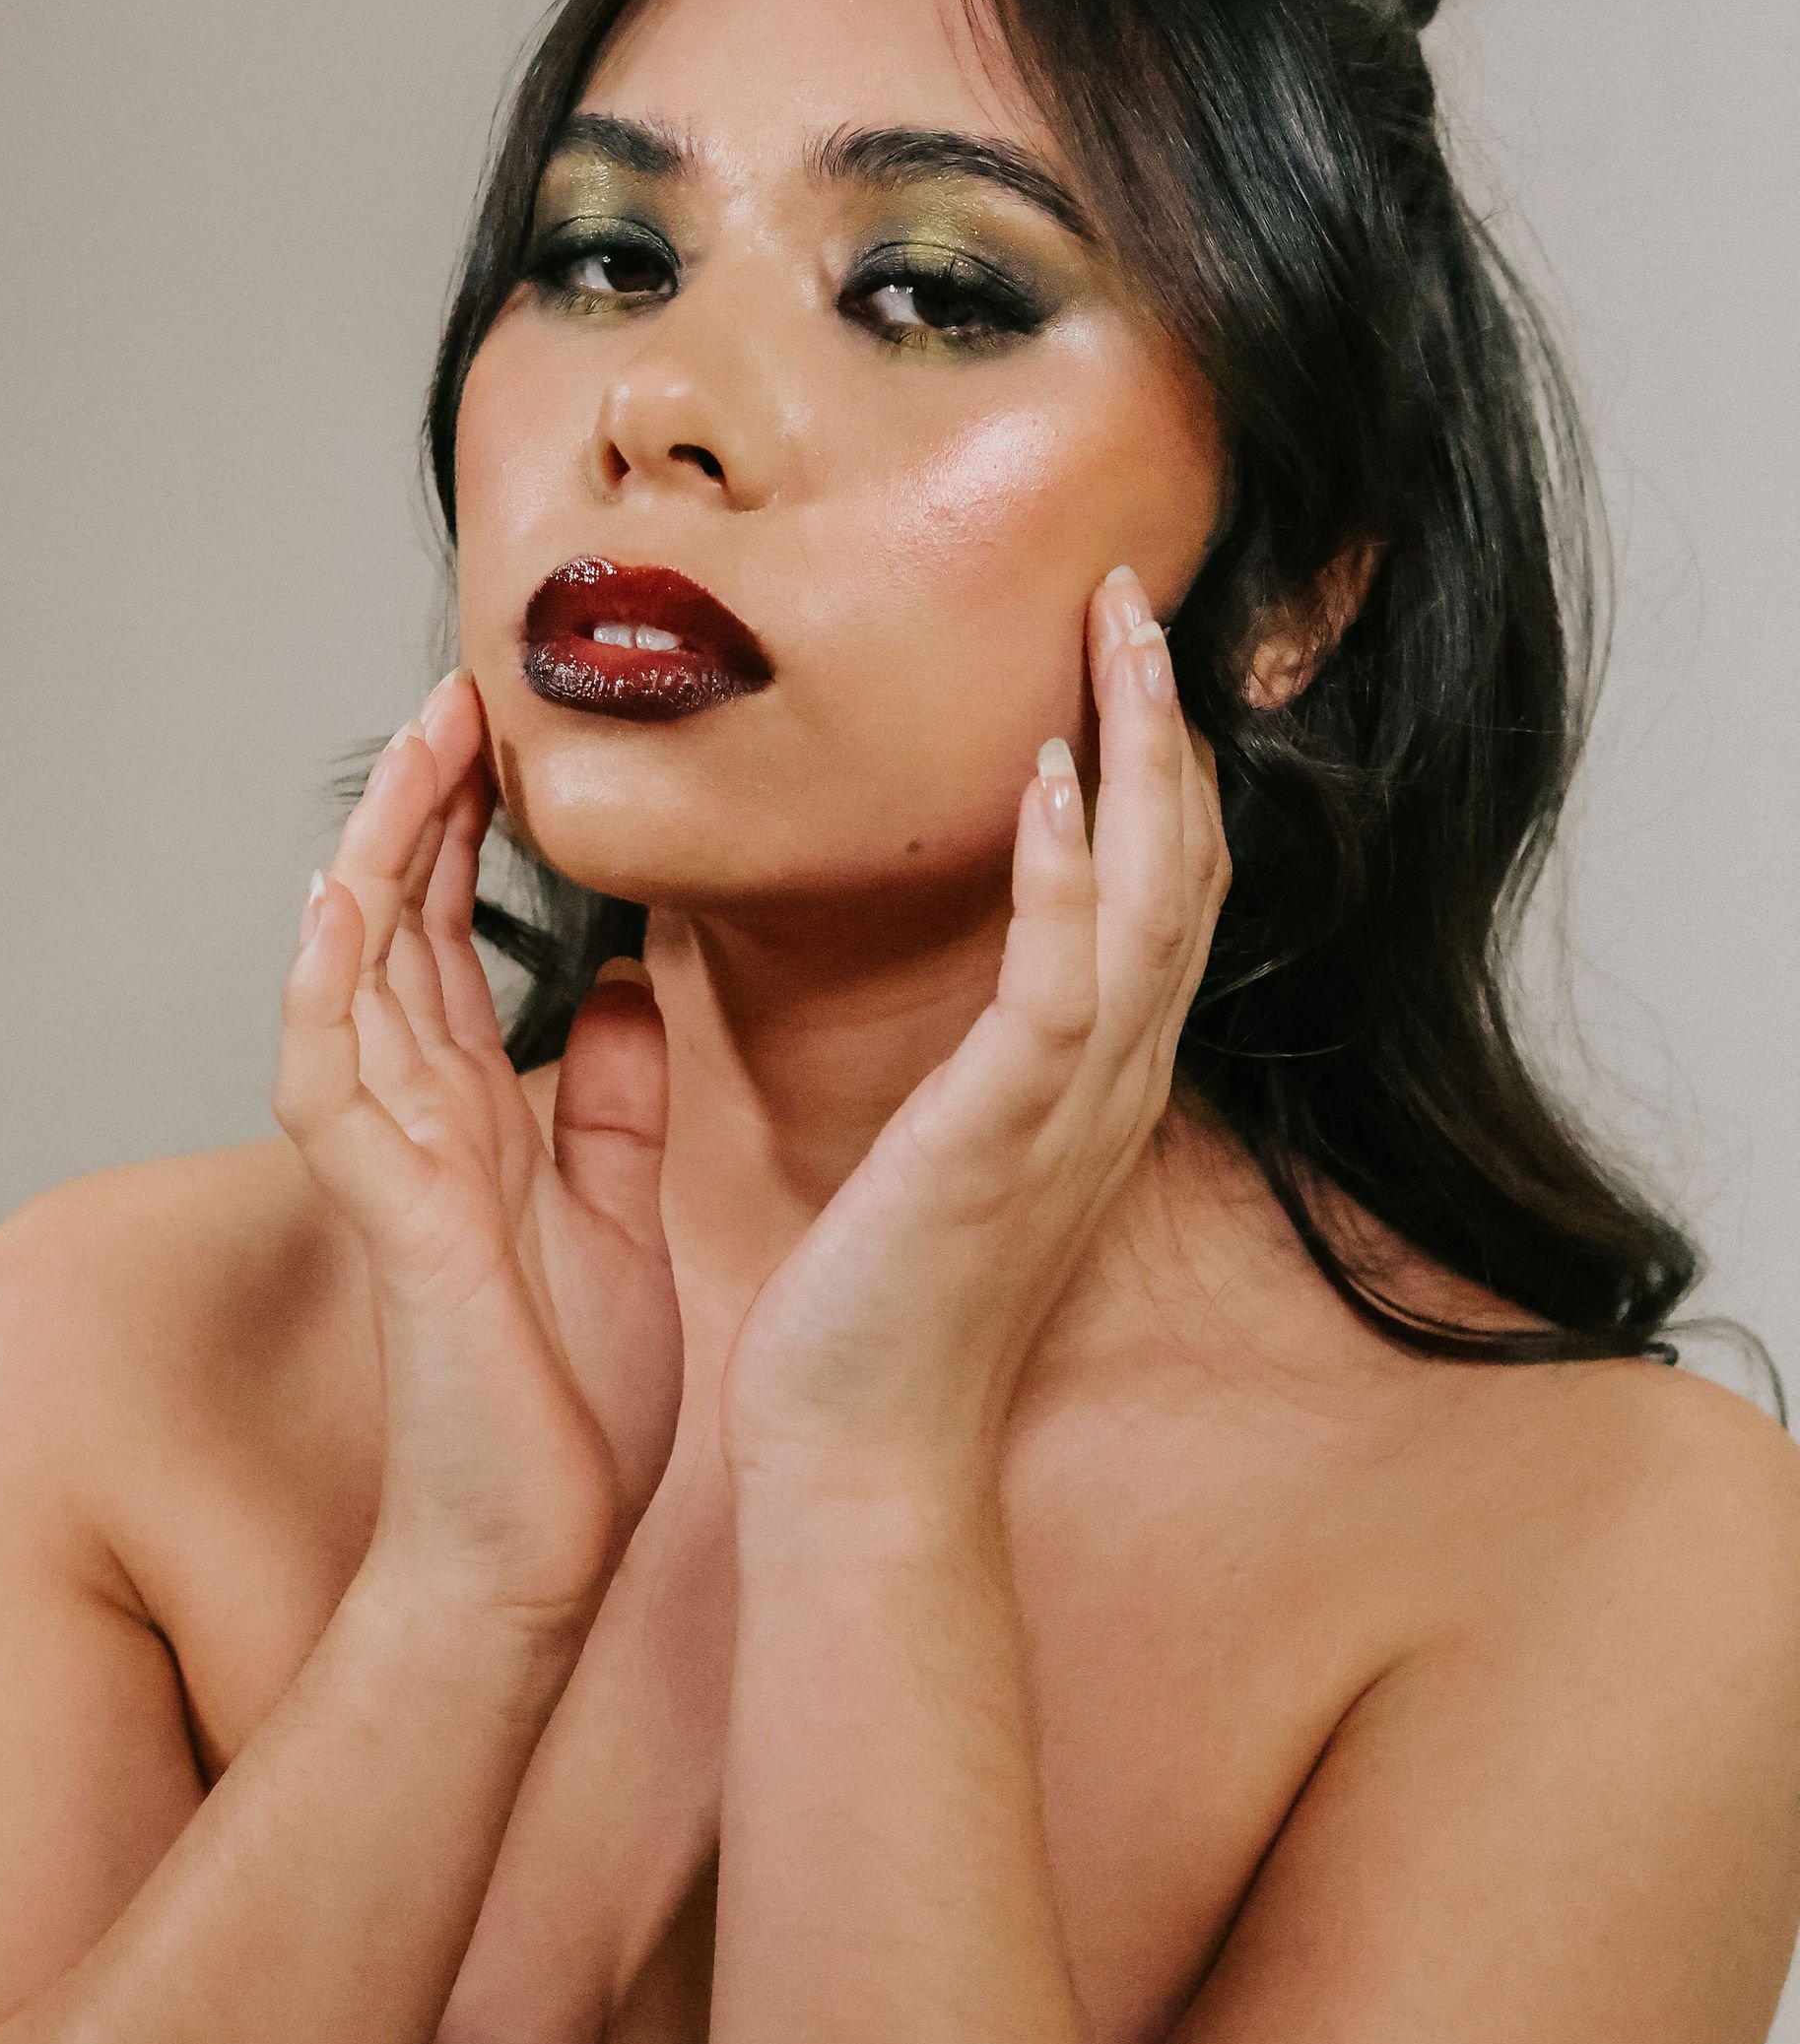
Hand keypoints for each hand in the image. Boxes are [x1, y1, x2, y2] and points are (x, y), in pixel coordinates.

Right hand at [272, 672, 681, 1635]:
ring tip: (417, 744)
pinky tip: (344, 900)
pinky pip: (333, 1084)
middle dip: (427, 805)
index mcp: (480, 1120)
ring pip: (357, 975)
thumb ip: (605, 1105)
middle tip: (465, 688)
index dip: (473, 830)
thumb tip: (612, 989)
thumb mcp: (615, 1215)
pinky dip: (331, 990)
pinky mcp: (392, 1221)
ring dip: (377, 857)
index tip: (512, 726)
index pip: (457, 940)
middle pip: (400, 928)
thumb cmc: (570, 1406)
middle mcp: (423, 1126)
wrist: (545, 1548)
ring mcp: (394, 1167)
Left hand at [721, 567, 1228, 1484]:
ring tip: (1117, 634)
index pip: (1154, 891)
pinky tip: (1052, 780)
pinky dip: (1069, 875)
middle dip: (1167, 721)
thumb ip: (961, 1058)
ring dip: (1140, 755)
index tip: (1115, 653)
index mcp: (1087, 1079)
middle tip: (1133, 593)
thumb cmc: (880, 1307)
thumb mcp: (933, 1149)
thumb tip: (929, 972)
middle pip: (1182, 867)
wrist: (862, 1450)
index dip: (1154, 765)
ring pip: (1150, 899)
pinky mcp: (1005, 1139)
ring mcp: (1071, 1110)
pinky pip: (1061, 984)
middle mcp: (1108, 1083)